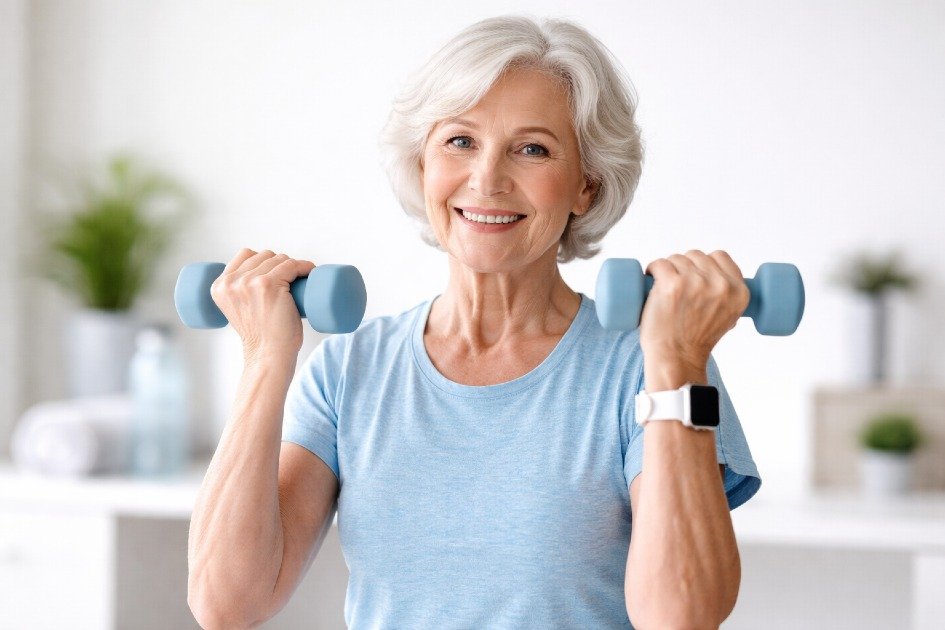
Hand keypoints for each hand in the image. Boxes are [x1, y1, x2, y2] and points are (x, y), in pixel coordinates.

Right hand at [210, 248, 316, 363]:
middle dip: (280, 264)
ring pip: (279, 259)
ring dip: (292, 266)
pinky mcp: (268, 284)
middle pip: (264, 255)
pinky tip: (309, 271)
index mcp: (219, 286)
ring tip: (299, 281)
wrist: (268, 356)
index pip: (245, 255)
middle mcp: (230, 282)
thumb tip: (257, 274)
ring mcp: (249, 282)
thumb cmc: (261, 336)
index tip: (277, 273)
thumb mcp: (239, 309)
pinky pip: (292, 265)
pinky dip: (304, 266)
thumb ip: (240, 292)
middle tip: (291, 281)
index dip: (264, 260)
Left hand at [640, 250, 749, 374]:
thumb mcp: (729, 317)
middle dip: (684, 267)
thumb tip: (719, 278)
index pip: (720, 256)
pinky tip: (651, 279)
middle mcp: (720, 285)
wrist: (677, 358)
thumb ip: (728, 297)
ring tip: (664, 288)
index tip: (693, 274)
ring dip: (667, 269)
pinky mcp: (671, 284)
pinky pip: (659, 263)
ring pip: (677, 259)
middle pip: (696, 256)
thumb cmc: (697, 341)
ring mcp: (695, 283)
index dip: (703, 263)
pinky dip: (653, 269)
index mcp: (739, 291)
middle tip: (676, 286)